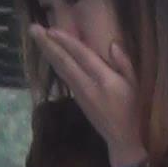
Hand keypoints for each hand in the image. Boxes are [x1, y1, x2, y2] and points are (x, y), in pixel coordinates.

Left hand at [28, 26, 143, 163]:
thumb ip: (124, 63)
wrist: (121, 137)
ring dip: (47, 52)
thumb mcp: (134, 84)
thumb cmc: (132, 109)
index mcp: (104, 80)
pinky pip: (63, 76)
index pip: (82, 56)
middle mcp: (87, 85)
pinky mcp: (76, 98)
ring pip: (60, 69)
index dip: (66, 42)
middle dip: (48, 44)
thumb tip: (112, 44)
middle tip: (32, 29)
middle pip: (64, 61)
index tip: (51, 30)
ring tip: (35, 37)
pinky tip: (48, 53)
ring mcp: (79, 93)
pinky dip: (54, 62)